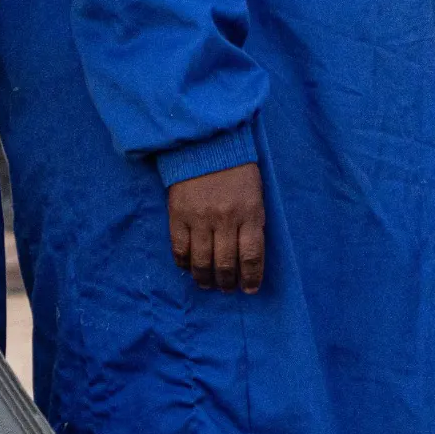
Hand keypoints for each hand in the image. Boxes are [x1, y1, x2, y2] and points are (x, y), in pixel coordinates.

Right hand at [168, 161, 264, 293]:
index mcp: (249, 214)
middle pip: (225, 264)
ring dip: (205, 279)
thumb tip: (248, 256)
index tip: (249, 289)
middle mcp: (225, 220)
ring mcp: (200, 219)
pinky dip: (183, 263)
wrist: (207, 144)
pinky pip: (180, 249)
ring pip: (202, 262)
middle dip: (226, 282)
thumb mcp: (256, 195)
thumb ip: (253, 224)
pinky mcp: (178, 215)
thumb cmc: (237, 171)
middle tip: (226, 288)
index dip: (251, 278)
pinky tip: (188, 267)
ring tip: (207, 284)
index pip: (252, 257)